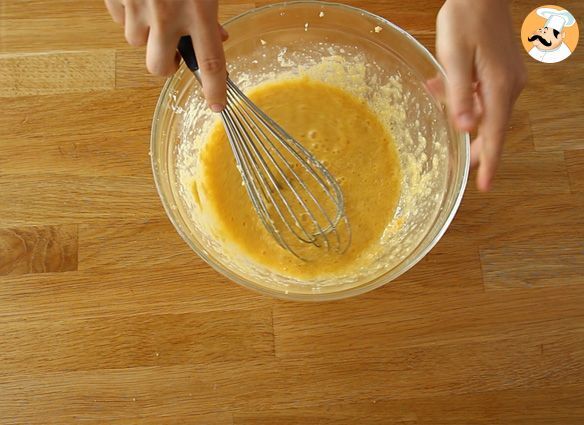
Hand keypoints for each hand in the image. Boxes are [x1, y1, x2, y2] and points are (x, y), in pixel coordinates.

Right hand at [104, 0, 227, 110]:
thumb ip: (210, 12)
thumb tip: (218, 37)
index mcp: (198, 10)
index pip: (210, 62)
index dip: (214, 89)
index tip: (217, 105)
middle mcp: (166, 14)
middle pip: (160, 66)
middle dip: (165, 64)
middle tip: (171, 49)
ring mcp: (138, 6)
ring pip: (136, 41)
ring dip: (146, 33)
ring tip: (154, 8)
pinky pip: (119, 19)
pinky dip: (128, 13)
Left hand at [435, 0, 525, 190]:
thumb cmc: (465, 19)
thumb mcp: (455, 58)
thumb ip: (459, 95)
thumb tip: (465, 129)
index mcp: (499, 87)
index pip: (495, 134)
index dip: (489, 162)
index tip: (484, 186)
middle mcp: (509, 86)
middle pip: (492, 127)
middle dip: (476, 147)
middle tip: (460, 165)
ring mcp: (507, 78)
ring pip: (484, 111)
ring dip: (462, 114)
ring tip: (438, 95)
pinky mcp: (500, 71)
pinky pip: (482, 94)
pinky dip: (464, 98)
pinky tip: (443, 85)